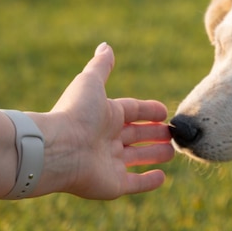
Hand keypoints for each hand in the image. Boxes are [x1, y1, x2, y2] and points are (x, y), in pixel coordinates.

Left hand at [34, 43, 174, 198]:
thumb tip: (105, 45)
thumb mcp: (90, 83)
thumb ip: (101, 66)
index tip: (164, 112)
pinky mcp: (113, 185)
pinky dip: (149, 182)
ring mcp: (110, 163)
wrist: (59, 148)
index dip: (149, 111)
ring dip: (155, 155)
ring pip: (138, 158)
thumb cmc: (76, 114)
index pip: (133, 112)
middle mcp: (107, 140)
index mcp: (106, 116)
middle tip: (173, 134)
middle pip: (137, 136)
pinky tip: (162, 177)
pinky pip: (135, 184)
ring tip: (172, 153)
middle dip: (155, 134)